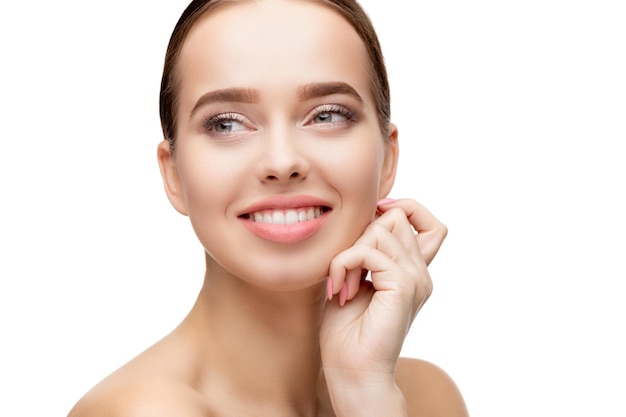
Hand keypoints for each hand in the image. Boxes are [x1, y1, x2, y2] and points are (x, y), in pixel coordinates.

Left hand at [320, 198, 446, 414]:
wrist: (352, 371)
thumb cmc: (348, 331)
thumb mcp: (356, 278)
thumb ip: (365, 251)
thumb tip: (365, 220)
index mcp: (412, 271)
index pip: (428, 222)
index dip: (401, 210)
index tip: (366, 231)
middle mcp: (420, 273)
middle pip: (398, 217)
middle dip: (362, 234)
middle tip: (346, 268)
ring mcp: (416, 278)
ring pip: (381, 229)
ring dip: (349, 252)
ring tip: (343, 283)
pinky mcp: (404, 286)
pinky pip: (368, 251)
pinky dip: (344, 264)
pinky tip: (340, 290)